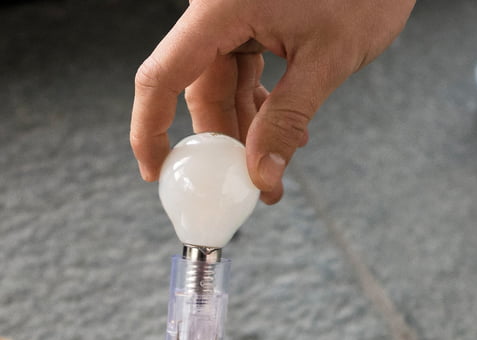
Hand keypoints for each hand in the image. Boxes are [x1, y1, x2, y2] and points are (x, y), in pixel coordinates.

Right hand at [130, 0, 414, 202]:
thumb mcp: (327, 58)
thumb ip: (286, 120)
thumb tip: (261, 178)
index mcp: (220, 8)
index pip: (161, 77)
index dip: (148, 131)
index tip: (157, 173)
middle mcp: (218, 11)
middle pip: (199, 91)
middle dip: (223, 143)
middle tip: (248, 185)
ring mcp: (235, 15)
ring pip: (224, 87)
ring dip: (245, 130)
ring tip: (274, 166)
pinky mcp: (255, 19)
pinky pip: (244, 73)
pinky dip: (260, 106)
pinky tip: (285, 132)